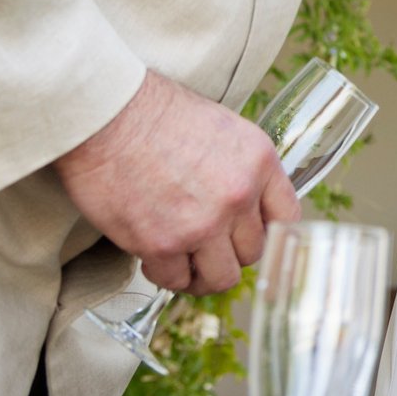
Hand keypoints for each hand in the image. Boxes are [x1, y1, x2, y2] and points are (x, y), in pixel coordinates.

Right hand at [55, 71, 299, 294]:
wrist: (109, 116)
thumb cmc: (158, 115)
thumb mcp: (225, 130)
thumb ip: (243, 170)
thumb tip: (248, 204)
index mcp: (260, 163)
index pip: (287, 217)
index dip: (269, 232)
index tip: (250, 235)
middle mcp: (239, 196)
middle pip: (253, 252)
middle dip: (231, 251)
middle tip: (209, 246)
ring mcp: (202, 224)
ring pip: (221, 277)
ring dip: (204, 274)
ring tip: (187, 263)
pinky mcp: (161, 244)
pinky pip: (176, 281)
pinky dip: (167, 275)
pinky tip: (156, 257)